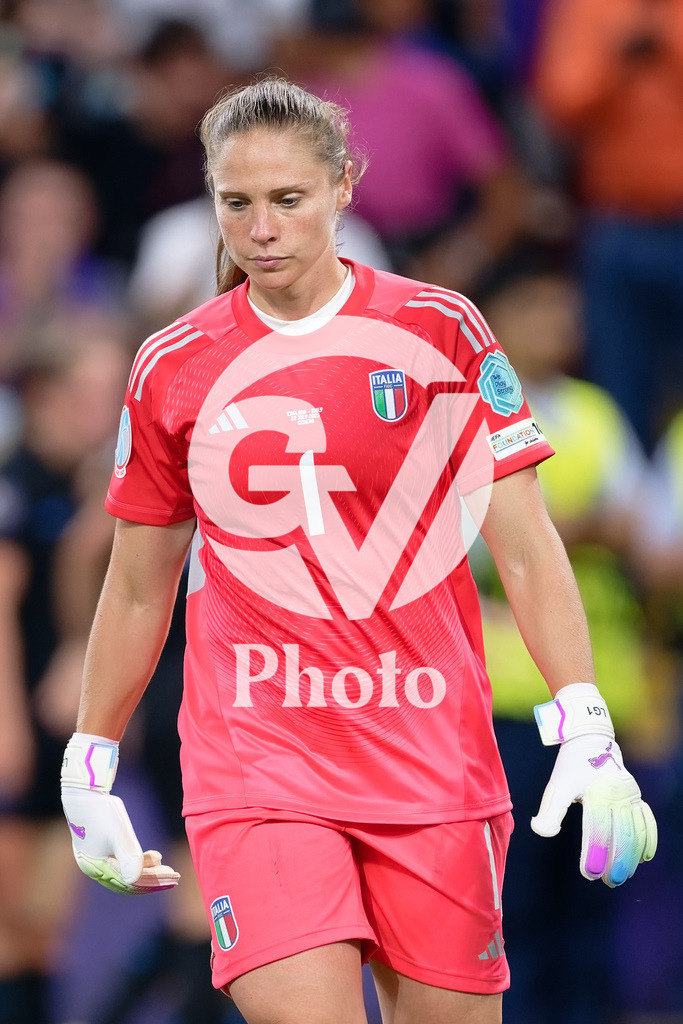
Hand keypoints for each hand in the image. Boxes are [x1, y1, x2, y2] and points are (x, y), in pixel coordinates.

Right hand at [62, 787, 179, 893]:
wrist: (84, 792)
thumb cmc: (101, 811)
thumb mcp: (118, 833)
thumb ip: (128, 857)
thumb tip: (135, 880)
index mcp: (96, 868)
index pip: (130, 883)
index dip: (154, 882)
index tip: (174, 878)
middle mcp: (94, 868)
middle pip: (128, 882)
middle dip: (153, 881)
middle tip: (175, 878)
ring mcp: (96, 859)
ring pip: (126, 873)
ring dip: (147, 871)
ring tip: (165, 865)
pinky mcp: (100, 850)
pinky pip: (121, 864)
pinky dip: (138, 862)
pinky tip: (153, 857)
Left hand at [531, 734, 656, 886]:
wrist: (590, 741)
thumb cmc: (570, 768)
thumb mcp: (557, 787)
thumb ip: (549, 812)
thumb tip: (544, 832)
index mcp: (597, 793)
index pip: (598, 830)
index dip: (595, 854)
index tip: (589, 873)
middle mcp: (618, 794)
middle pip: (622, 835)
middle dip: (616, 861)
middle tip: (608, 881)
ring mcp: (631, 795)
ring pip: (636, 831)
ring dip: (632, 856)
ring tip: (622, 875)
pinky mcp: (637, 795)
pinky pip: (647, 821)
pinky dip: (648, 840)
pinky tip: (643, 858)